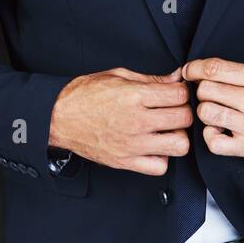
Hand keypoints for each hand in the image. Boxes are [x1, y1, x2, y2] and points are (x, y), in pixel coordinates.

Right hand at [49, 66, 192, 175]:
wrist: (59, 117)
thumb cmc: (84, 95)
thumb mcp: (117, 76)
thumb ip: (150, 79)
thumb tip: (176, 78)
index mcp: (134, 96)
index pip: (179, 94)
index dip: (182, 91)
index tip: (176, 92)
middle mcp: (136, 121)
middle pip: (184, 118)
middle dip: (183, 111)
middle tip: (174, 109)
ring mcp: (133, 144)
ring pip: (179, 145)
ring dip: (177, 136)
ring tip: (167, 129)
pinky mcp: (126, 161)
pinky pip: (160, 166)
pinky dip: (161, 157)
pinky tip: (154, 146)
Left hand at [180, 58, 243, 161]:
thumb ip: (235, 73)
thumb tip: (198, 70)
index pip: (214, 68)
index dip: (194, 69)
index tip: (188, 72)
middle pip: (206, 90)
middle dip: (203, 92)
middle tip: (211, 97)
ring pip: (205, 113)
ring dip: (206, 113)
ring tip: (217, 114)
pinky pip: (212, 141)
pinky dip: (210, 136)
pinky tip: (219, 131)